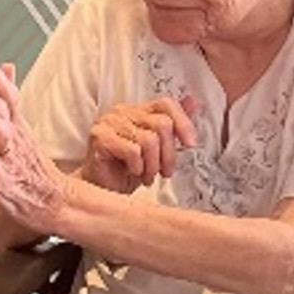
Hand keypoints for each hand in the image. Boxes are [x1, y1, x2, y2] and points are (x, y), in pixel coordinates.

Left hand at [0, 63, 71, 231]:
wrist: (54, 202)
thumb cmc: (32, 167)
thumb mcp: (21, 127)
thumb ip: (8, 98)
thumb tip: (5, 69)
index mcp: (18, 128)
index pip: (9, 101)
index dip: (0, 85)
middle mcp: (15, 140)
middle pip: (1, 113)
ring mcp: (9, 159)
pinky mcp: (3, 179)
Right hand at [78, 96, 199, 193]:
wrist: (102, 190)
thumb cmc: (126, 170)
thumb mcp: (158, 150)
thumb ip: (174, 126)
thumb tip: (195, 103)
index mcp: (137, 111)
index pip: (166, 104)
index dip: (183, 123)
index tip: (190, 144)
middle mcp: (122, 112)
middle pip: (162, 124)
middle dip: (169, 153)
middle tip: (165, 171)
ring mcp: (108, 122)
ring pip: (149, 140)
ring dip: (153, 165)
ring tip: (148, 175)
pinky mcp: (99, 137)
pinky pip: (132, 150)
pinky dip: (138, 166)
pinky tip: (133, 172)